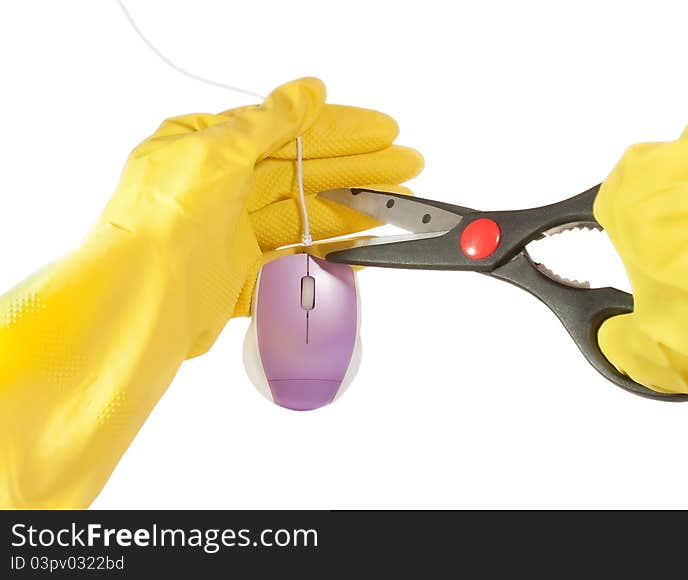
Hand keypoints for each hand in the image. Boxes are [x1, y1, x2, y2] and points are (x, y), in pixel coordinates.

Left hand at [104, 77, 422, 355]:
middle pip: (302, 172)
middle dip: (357, 169)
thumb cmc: (160, 221)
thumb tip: (306, 91)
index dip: (339, 130)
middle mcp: (217, 189)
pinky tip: (361, 244)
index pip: (286, 130)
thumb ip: (271, 120)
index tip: (382, 131)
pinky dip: (328, 250)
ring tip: (396, 205)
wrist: (140, 301)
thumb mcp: (218, 150)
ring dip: (352, 208)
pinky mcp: (240, 274)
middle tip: (405, 168)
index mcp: (205, 148)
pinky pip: (294, 256)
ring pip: (304, 214)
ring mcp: (229, 233)